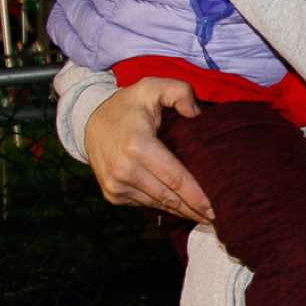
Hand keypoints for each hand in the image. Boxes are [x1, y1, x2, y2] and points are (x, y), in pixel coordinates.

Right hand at [80, 77, 216, 222]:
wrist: (88, 121)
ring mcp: (116, 185)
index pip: (175, 179)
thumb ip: (179, 91)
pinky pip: (145, 204)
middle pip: (169, 198)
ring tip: (202, 216)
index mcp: (138, 146)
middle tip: (217, 218)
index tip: (215, 210)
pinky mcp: (113, 194)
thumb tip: (196, 113)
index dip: (197, 197)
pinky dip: (163, 207)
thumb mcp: (152, 87)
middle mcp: (125, 170)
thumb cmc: (128, 105)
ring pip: (158, 204)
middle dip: (194, 210)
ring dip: (181, 211)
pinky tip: (180, 208)